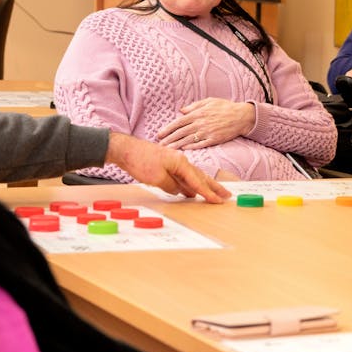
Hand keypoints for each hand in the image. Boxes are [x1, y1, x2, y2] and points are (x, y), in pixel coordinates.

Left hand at [106, 133, 229, 202]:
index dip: (208, 193)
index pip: (198, 182)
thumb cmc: (140, 160)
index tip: (218, 201)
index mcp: (181, 163)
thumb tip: (180, 191)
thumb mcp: (157, 178)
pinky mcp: (167, 165)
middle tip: (226, 195)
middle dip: (214, 187)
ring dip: (205, 185)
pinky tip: (192, 190)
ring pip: (193, 176)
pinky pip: (184, 176)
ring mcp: (174, 163)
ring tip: (215, 193)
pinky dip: (191, 183)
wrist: (125, 149)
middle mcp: (181, 161)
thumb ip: (172, 186)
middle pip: (201, 177)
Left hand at [157, 98, 255, 148]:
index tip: (159, 134)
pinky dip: (191, 147)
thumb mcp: (209, 101)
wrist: (241, 116)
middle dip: (168, 139)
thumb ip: (194, 106)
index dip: (168, 129)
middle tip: (159, 145)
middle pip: (181, 132)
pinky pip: (200, 144)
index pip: (179, 122)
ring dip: (176, 145)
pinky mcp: (214, 139)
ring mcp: (207, 132)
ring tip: (167, 150)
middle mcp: (201, 123)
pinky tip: (183, 149)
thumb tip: (181, 111)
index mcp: (198, 113)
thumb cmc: (225, 107)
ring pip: (188, 140)